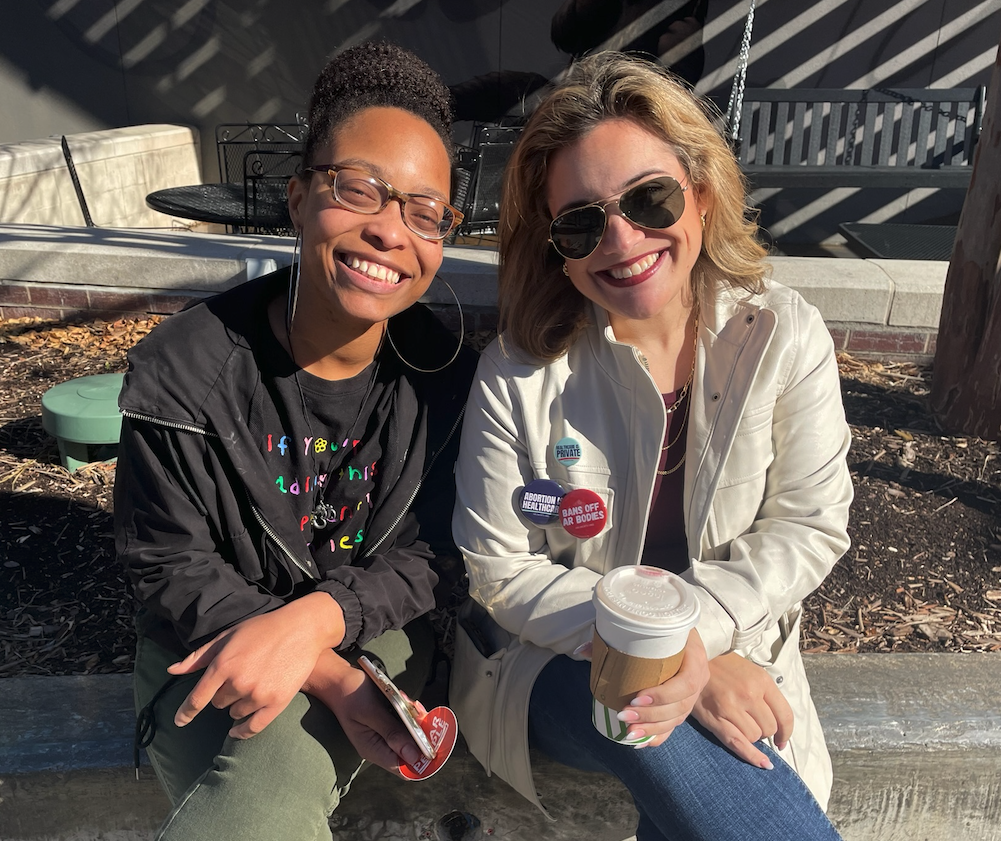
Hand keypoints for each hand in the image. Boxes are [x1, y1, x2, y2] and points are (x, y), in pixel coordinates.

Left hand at [168, 592, 345, 737]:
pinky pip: (253, 727)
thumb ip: (198, 656)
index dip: (185, 712)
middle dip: (224, 693)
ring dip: (239, 704)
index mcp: (223, 665)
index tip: (180, 721)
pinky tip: (238, 730)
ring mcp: (258, 694)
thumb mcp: (227, 636)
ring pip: (235, 713)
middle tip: (241, 676)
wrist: (302, 629)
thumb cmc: (262, 629)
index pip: (197, 698)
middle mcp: (238, 682)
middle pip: (219, 703)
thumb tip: (172, 670)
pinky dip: (243, 731)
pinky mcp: (277, 703)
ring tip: (254, 684)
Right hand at [304, 651, 425, 774]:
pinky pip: (404, 725)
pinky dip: (409, 714)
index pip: (403, 768)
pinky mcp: (385, 724)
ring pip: (409, 737)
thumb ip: (392, 733)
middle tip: (419, 712)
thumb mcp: (371, 712)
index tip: (434, 741)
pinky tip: (405, 700)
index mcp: (373, 749)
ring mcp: (382, 736)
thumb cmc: (350, 694)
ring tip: (409, 702)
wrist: (337, 679)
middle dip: (420, 734)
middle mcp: (379, 747)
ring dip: (415, 721)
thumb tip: (414, 756)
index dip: (422, 759)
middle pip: (410, 753)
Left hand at [615, 629, 708, 747]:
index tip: (636, 698)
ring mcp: (693, 695)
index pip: (686, 683)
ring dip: (652, 729)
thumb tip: (581, 651)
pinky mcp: (684, 705)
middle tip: (624, 716)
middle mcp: (698, 678)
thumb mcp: (647, 627)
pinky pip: (674, 725)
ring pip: (677, 719)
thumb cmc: (662, 628)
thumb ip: (616, 637)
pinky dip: (657, 736)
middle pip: (680, 706)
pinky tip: (639, 742)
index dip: (663, 695)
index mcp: (694, 657)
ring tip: (629, 733)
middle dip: (651, 715)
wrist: (683, 632)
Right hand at [691, 652, 793, 768]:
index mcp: (761, 680)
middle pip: (769, 728)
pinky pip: (739, 744)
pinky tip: (763, 763)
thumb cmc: (722, 667)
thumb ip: (765, 693)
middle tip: (752, 723)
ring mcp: (731, 707)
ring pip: (754, 737)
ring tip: (739, 723)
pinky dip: (752, 756)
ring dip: (751, 735)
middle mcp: (749, 694)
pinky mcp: (716, 718)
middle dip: (764, 731)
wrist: (691, 661)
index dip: (786, 732)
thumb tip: (778, 722)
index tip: (782, 739)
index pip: (785, 715)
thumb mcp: (750, 671)